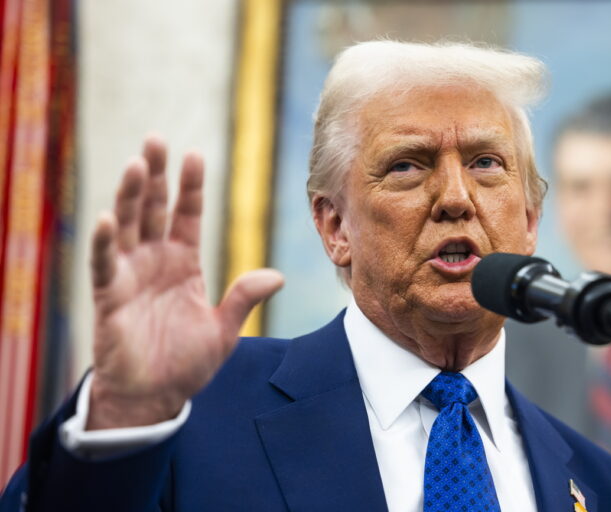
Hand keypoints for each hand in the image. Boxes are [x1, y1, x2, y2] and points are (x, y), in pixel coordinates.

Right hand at [87, 136, 282, 428]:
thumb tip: (278, 276)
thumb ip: (244, 298)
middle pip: (154, 209)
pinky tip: (109, 218)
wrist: (155, 398)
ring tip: (136, 164)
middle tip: (156, 140)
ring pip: (129, 226)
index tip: (194, 155)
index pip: (188, 215)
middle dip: (155, 175)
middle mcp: (156, 261)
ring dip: (130, 196)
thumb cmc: (186, 363)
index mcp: (184, 263)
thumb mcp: (224, 329)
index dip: (190, 186)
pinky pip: (105, 264)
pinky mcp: (110, 296)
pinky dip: (105, 243)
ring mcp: (131, 275)